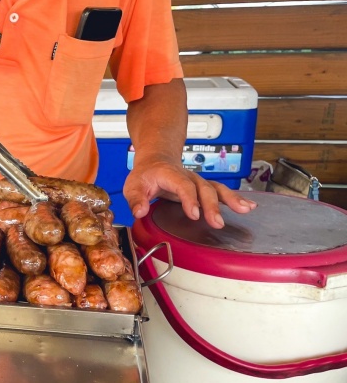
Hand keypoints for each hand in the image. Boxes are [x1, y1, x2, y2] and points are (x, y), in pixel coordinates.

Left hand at [124, 158, 255, 228]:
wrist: (156, 160)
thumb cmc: (146, 174)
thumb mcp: (133, 185)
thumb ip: (136, 199)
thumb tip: (140, 212)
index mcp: (170, 174)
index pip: (182, 186)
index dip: (189, 199)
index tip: (194, 214)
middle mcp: (188, 176)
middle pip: (204, 189)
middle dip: (212, 205)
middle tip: (217, 222)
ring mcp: (198, 181)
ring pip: (216, 188)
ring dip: (231, 199)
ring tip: (245, 210)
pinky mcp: (203, 187)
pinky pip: (221, 191)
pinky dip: (235, 199)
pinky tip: (249, 206)